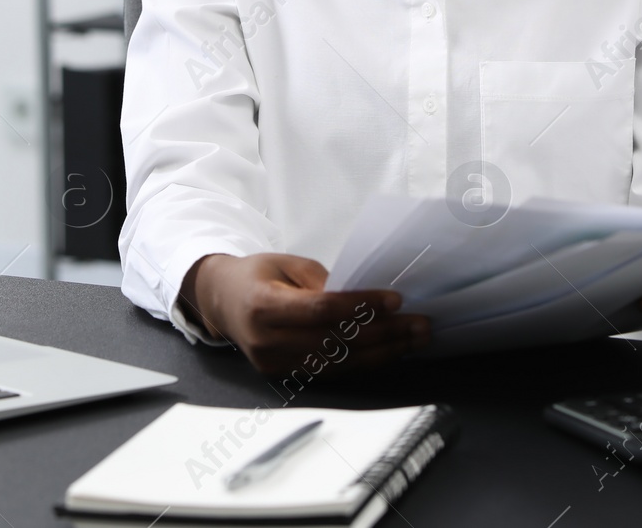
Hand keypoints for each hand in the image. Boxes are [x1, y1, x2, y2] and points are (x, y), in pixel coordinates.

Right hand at [180, 253, 430, 374]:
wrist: (222, 302)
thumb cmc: (257, 276)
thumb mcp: (287, 263)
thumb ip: (322, 281)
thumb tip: (365, 296)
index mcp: (263, 305)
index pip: (322, 310)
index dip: (361, 307)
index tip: (395, 300)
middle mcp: (267, 340)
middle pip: (335, 341)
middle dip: (383, 333)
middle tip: (419, 324)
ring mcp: (275, 363)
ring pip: (338, 362)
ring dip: (382, 352)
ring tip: (414, 339)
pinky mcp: (284, 376)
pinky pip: (332, 371)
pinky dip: (364, 362)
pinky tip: (390, 351)